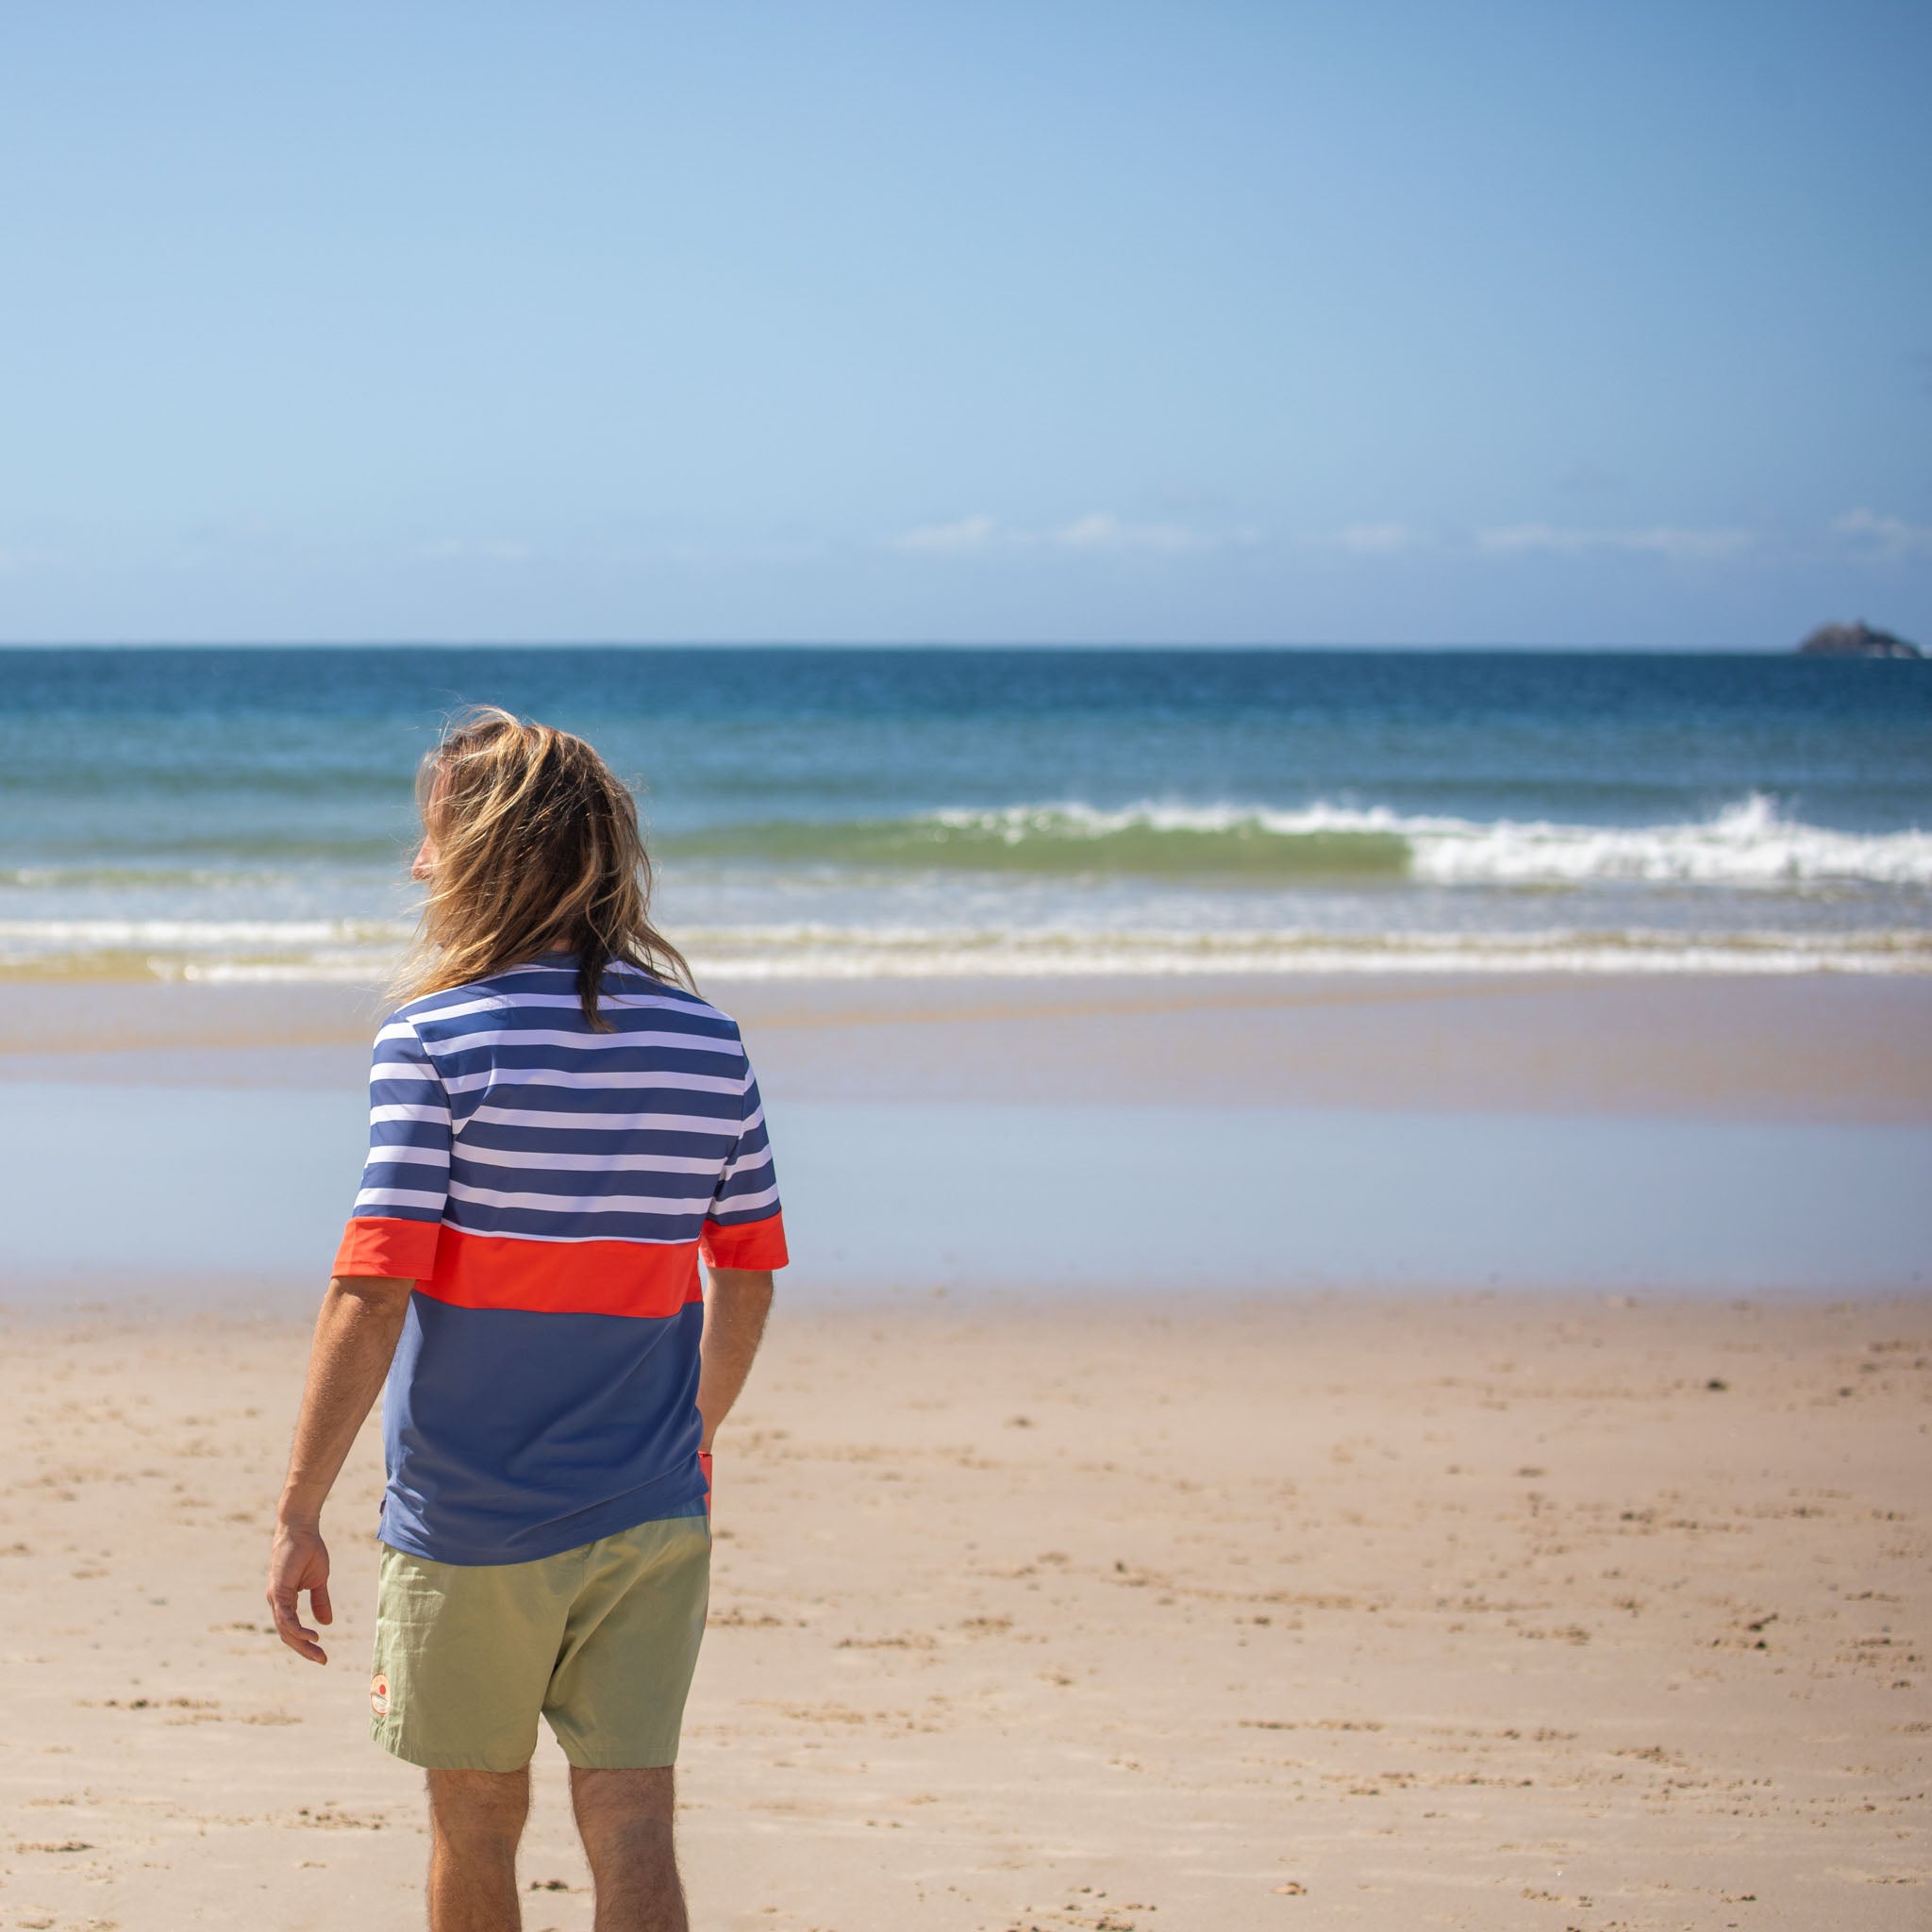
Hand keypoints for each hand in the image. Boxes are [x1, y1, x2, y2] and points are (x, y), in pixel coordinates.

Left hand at [266, 1521, 333, 1663]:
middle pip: (287, 1634)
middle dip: (304, 1649)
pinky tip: (311, 1636)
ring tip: (318, 1651)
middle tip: (322, 1660)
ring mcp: (275, 1597)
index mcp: (284, 1600)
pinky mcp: (278, 1591)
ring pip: (285, 1629)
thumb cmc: (309, 1551)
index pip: (292, 1629)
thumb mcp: (319, 1580)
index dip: (305, 1643)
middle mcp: (276, 1602)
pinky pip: (286, 1617)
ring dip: (302, 1643)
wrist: (302, 1530)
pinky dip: (297, 1629)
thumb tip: (326, 1623)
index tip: (322, 1655)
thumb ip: (320, 1601)